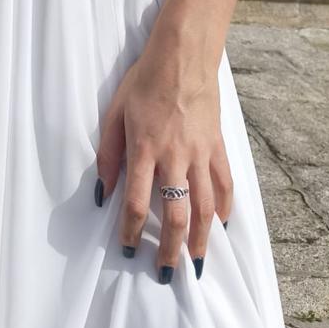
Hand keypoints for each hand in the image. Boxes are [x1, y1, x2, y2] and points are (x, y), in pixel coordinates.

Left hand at [94, 39, 231, 282]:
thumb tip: (103, 190)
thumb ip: (109, 153)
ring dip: (200, 238)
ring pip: (205, 206)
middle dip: (170, 248)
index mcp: (145, 149)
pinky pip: (224, 183)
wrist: (183, 55)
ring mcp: (200, 152)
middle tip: (166, 272)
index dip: (131, 231)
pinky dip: (225, 208)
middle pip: (175, 214)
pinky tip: (221, 225)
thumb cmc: (145, 80)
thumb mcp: (115, 112)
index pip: (136, 203)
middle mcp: (175, 156)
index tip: (128, 249)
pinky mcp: (217, 145)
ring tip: (195, 262)